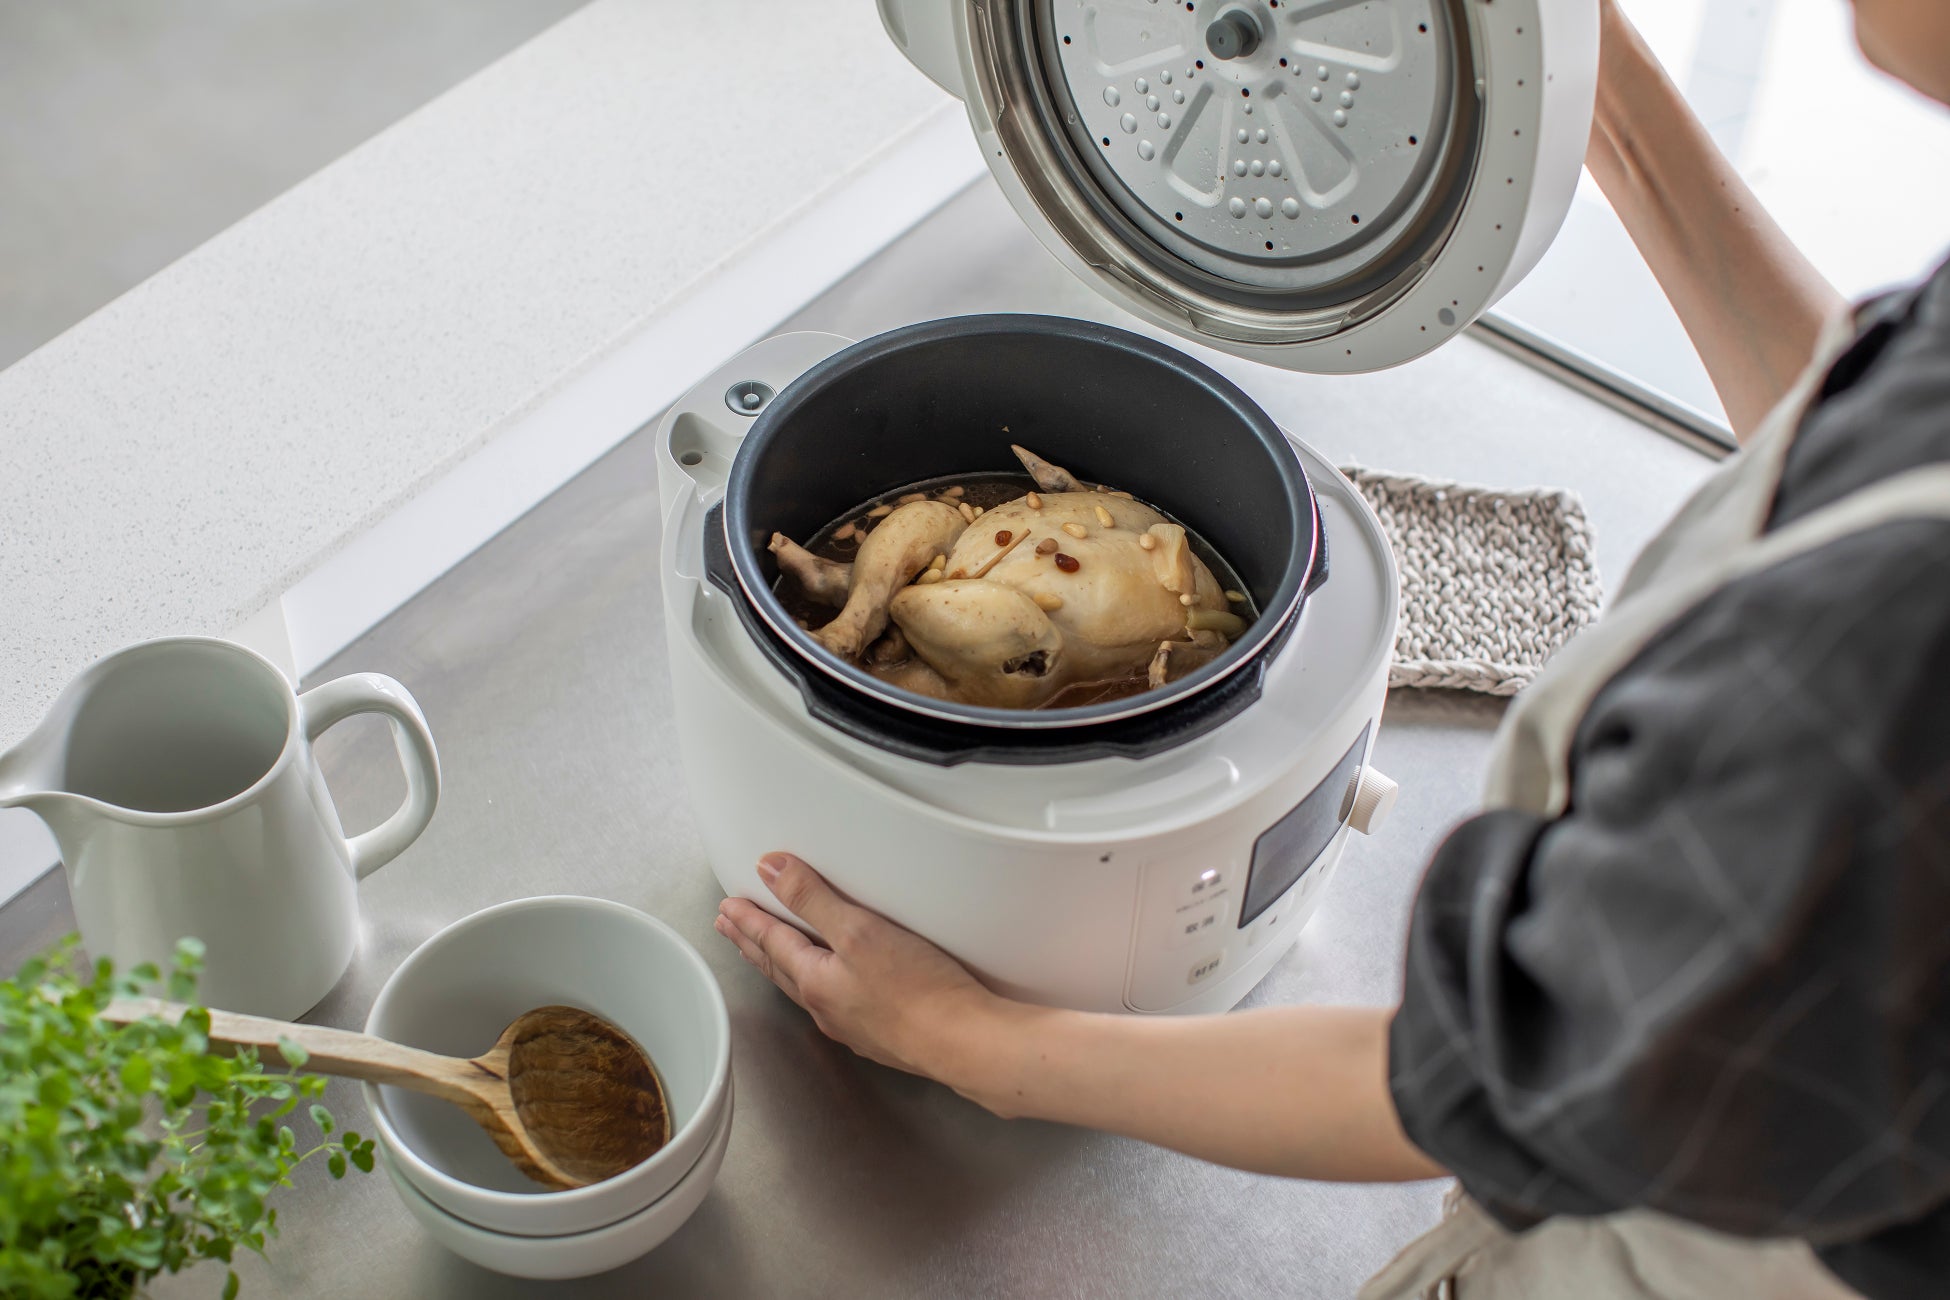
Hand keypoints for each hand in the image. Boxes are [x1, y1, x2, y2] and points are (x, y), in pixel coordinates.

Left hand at [714, 853, 998, 1080]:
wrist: (965, 1043)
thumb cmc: (918, 990)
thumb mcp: (859, 931)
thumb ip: (812, 899)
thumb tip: (770, 870)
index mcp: (816, 981)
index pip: (772, 943)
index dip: (749, 920)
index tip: (728, 909)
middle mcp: (828, 1008)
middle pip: (780, 969)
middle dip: (754, 945)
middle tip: (731, 930)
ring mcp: (854, 1025)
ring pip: (804, 988)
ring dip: (782, 965)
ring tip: (770, 954)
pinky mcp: (882, 1033)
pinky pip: (834, 1002)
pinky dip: (818, 984)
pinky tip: (831, 986)